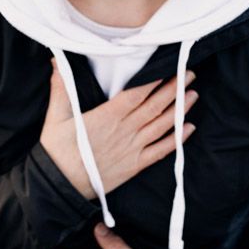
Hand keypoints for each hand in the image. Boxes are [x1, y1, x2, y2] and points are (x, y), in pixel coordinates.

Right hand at [39, 60, 196, 197]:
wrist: (60, 187)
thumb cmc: (57, 151)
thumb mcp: (56, 117)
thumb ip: (61, 89)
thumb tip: (56, 62)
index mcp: (107, 116)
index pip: (137, 94)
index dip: (155, 80)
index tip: (169, 67)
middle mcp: (124, 131)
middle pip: (155, 106)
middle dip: (174, 89)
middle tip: (190, 74)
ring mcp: (132, 149)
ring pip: (161, 126)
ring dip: (179, 110)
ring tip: (193, 95)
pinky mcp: (134, 166)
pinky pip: (160, 151)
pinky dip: (176, 140)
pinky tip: (189, 129)